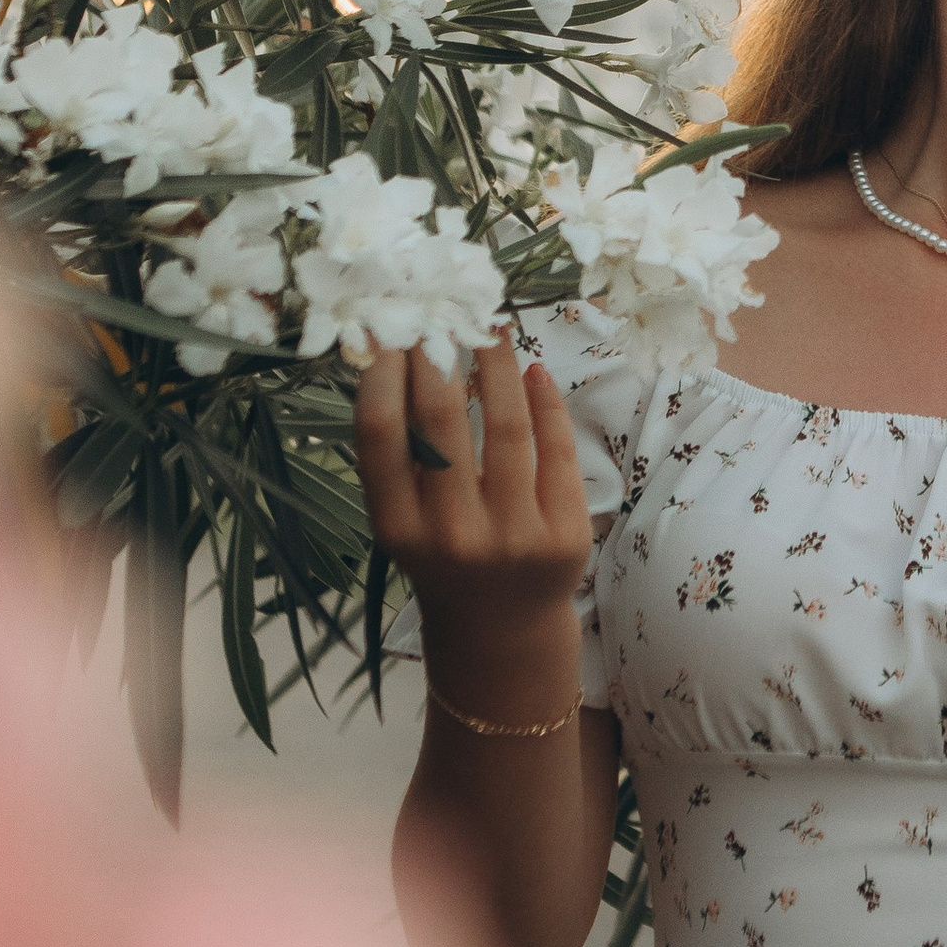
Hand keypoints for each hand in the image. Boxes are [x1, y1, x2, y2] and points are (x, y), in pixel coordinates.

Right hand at [351, 330, 590, 712]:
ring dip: (499, 366)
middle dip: (441, 357)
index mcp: (398, 530)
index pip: (381, 436)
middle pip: (442, 420)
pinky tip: (533, 372)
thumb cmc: (443, 556)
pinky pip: (557, 448)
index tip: (392, 332)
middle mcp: (452, 535)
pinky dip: (545, 401)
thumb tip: (400, 353)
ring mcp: (514, 536)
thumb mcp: (404, 520)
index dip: (382, 374)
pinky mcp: (565, 534)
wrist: (501, 629)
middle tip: (444, 316)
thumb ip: (400, 456)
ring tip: (493, 333)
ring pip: (508, 425)